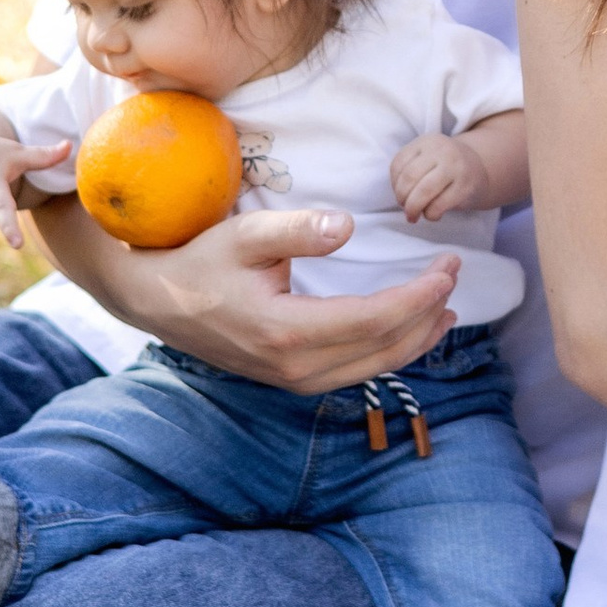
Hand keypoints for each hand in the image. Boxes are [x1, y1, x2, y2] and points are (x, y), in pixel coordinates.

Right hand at [29, 194, 461, 391]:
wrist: (152, 298)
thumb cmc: (199, 259)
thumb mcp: (244, 234)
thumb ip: (297, 230)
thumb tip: (346, 227)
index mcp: (286, 330)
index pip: (374, 320)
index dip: (419, 296)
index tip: (448, 268)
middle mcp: (292, 365)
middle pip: (381, 350)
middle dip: (426, 315)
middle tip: (455, 277)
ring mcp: (288, 378)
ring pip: (369, 368)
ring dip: (413, 341)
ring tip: (446, 313)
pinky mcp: (285, 378)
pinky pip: (350, 373)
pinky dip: (385, 354)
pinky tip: (403, 334)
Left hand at [391, 131, 494, 222]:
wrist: (480, 169)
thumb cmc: (445, 168)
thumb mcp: (427, 158)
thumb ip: (410, 170)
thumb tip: (400, 198)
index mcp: (427, 142)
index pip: (399, 164)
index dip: (394, 184)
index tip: (400, 194)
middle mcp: (442, 150)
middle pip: (410, 178)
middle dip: (402, 198)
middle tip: (405, 209)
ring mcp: (455, 168)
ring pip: (423, 191)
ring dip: (413, 208)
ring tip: (413, 216)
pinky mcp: (465, 187)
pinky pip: (439, 205)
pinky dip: (430, 214)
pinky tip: (433, 214)